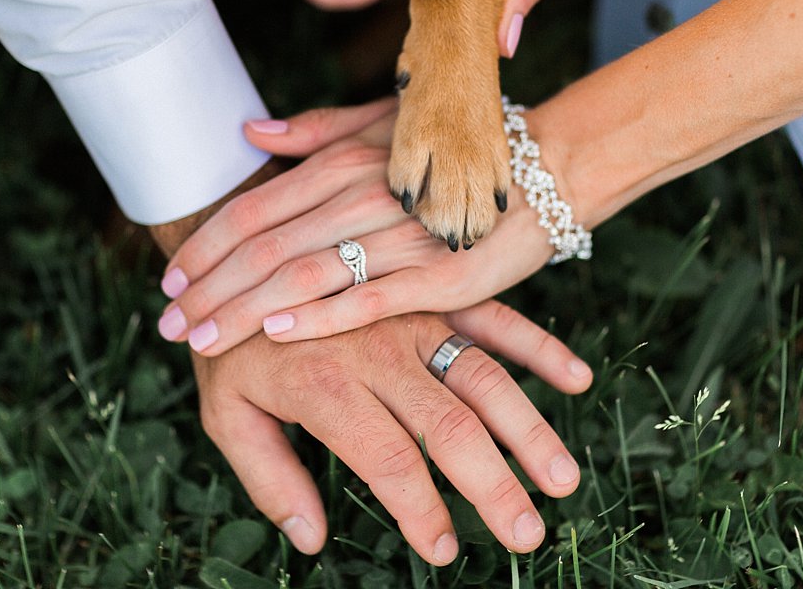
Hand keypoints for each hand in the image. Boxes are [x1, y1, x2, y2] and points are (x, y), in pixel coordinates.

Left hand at [157, 99, 563, 354]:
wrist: (548, 169)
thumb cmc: (456, 147)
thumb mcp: (383, 124)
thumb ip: (314, 131)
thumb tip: (248, 132)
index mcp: (342, 161)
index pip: (254, 209)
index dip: (205, 246)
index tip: (170, 280)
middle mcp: (363, 194)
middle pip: (265, 248)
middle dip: (210, 289)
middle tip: (169, 324)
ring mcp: (401, 236)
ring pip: (305, 275)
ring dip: (246, 310)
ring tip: (203, 341)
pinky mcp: (440, 276)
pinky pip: (369, 299)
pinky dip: (321, 317)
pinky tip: (278, 335)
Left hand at [193, 301, 592, 562]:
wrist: (240, 251)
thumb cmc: (232, 347)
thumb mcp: (226, 415)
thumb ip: (269, 478)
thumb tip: (311, 539)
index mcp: (326, 386)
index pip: (387, 461)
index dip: (421, 512)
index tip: (445, 552)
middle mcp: (379, 351)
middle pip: (448, 426)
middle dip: (493, 486)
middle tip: (527, 536)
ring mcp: (412, 318)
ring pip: (483, 376)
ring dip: (529, 429)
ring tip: (563, 479)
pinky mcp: (431, 295)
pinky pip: (494, 319)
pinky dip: (538, 348)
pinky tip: (576, 379)